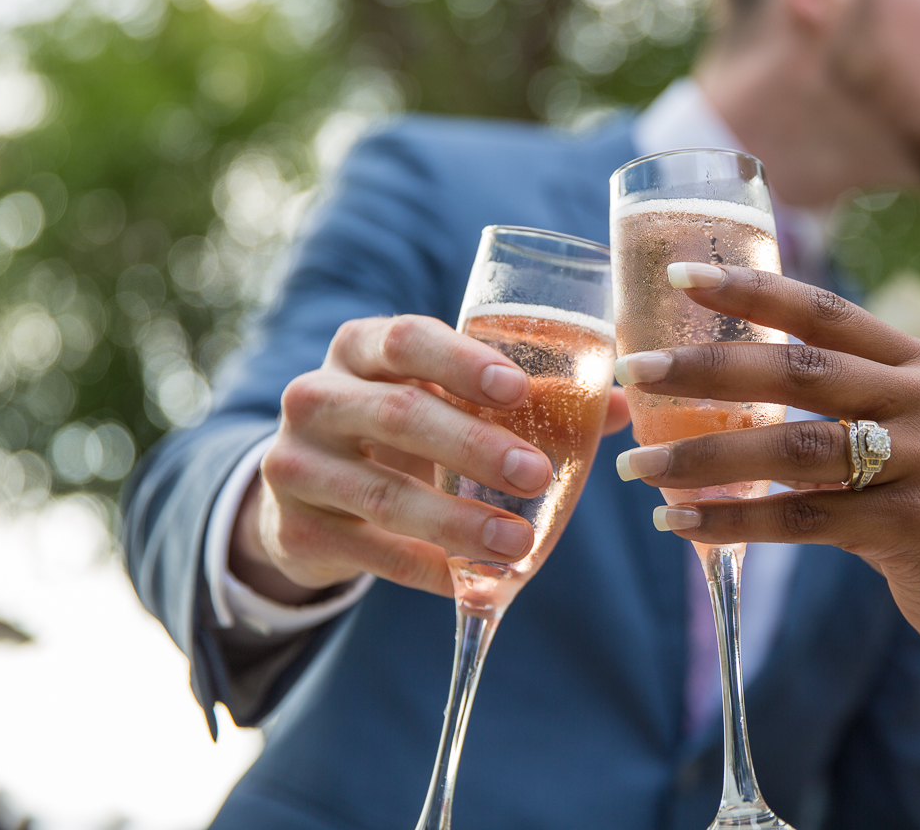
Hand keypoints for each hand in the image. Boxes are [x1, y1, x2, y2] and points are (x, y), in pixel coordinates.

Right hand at [231, 315, 631, 602]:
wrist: (313, 491)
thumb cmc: (405, 429)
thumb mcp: (445, 400)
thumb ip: (530, 397)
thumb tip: (624, 404)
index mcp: (360, 347)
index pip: (403, 339)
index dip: (459, 361)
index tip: (515, 389)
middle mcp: (316, 396)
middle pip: (397, 414)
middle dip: (473, 446)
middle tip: (536, 473)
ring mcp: (295, 463)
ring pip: (381, 493)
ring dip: (456, 521)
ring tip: (516, 541)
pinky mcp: (295, 528)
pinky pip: (369, 551)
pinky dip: (426, 567)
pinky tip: (471, 579)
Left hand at [613, 263, 919, 656]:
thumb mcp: (907, 424)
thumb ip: (845, 392)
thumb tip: (721, 369)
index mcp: (917, 362)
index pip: (822, 311)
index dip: (750, 290)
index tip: (678, 275)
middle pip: (799, 371)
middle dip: (707, 368)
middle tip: (636, 370)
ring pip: (792, 448)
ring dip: (704, 456)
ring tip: (638, 467)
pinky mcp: (912, 525)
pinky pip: (802, 518)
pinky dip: (734, 519)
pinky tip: (680, 523)